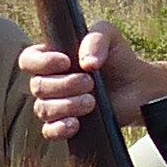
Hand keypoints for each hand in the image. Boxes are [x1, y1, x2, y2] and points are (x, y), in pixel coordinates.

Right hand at [17, 22, 166, 140]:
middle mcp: (50, 82)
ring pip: (43, 109)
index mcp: (52, 58)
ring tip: (92, 101)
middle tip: (90, 82)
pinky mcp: (67, 125)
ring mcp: (57, 105)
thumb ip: (96, 38)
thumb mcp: (109, 35)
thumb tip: (86, 63)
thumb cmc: (119, 58)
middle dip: (64, 85)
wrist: (138, 87)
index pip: (28, 59)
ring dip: (67, 105)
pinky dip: (60, 128)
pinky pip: (49, 131)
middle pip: (37, 86)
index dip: (41, 62)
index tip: (66, 62)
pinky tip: (76, 123)